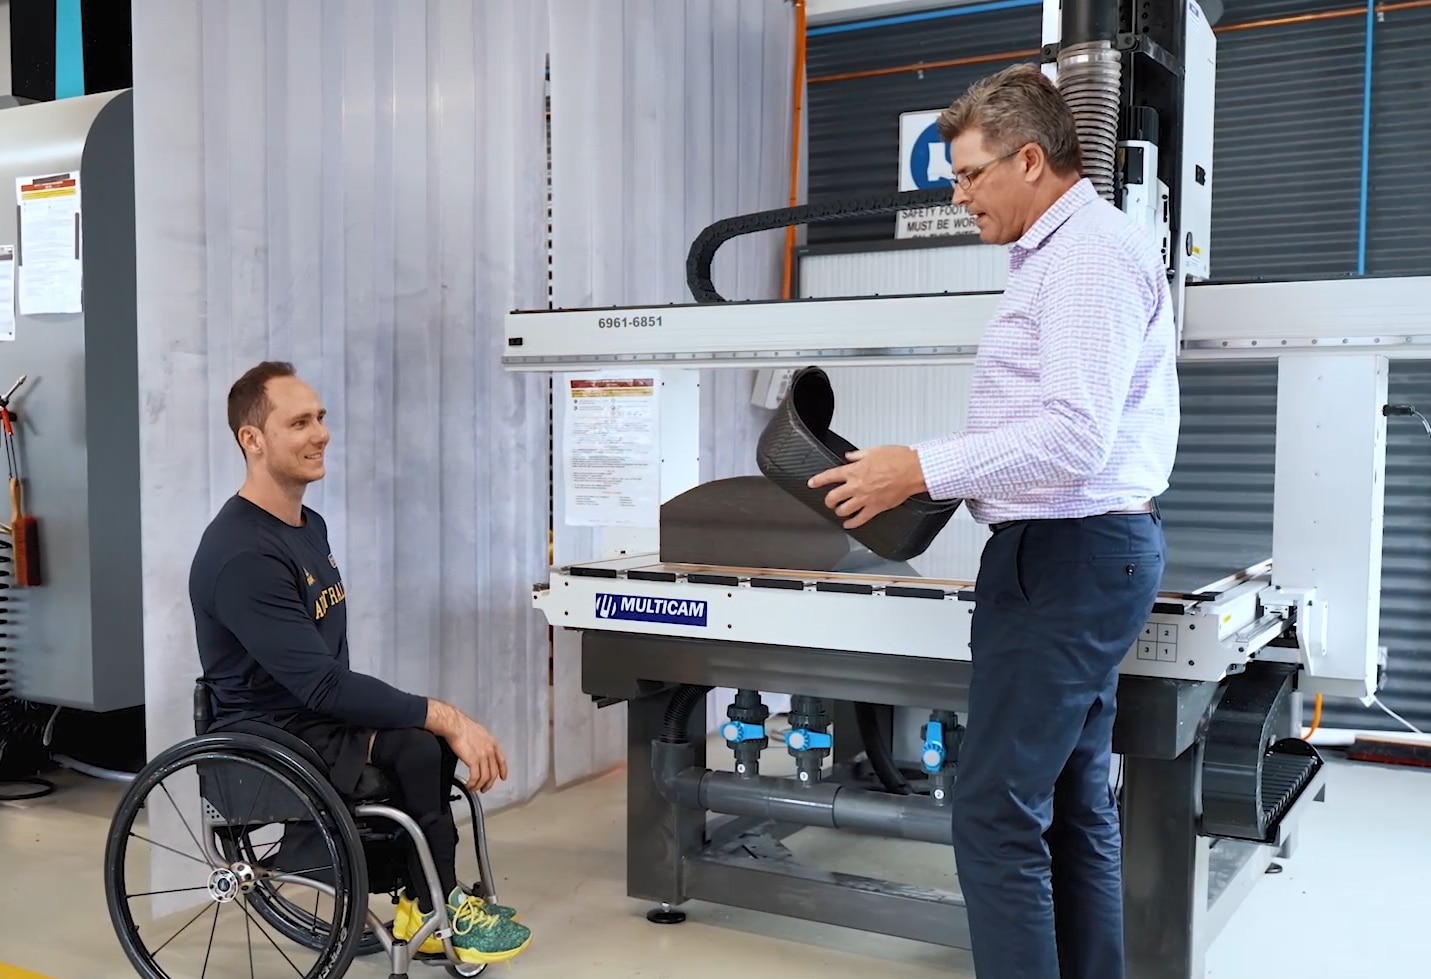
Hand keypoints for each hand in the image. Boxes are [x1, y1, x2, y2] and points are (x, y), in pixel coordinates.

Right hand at [447, 716, 508, 792]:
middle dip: (489, 783)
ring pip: (485, 778)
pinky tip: (468, 785)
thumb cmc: (463, 726)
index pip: (501, 760)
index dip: (503, 770)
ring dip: (479, 786)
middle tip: (484, 788)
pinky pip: (475, 778)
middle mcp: (489, 750)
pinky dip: (472, 784)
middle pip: (493, 772)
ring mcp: (482, 756)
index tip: (503, 777)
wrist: (455, 725)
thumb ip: (483, 742)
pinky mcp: (473, 761)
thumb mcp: (479, 732)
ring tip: (473, 788)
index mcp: (492, 743)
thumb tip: (480, 747)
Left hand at [807, 445, 926, 529]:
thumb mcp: (874, 450)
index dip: (818, 480)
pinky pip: (860, 519)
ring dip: (839, 511)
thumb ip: (858, 455)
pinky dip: (852, 524)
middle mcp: (856, 485)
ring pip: (843, 510)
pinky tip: (849, 524)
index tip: (812, 483)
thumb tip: (849, 456)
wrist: (913, 470)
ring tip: (839, 511)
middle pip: (833, 497)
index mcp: (854, 470)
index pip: (829, 476)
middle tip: (829, 501)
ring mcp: (865, 498)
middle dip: (828, 500)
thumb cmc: (898, 459)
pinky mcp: (875, 508)